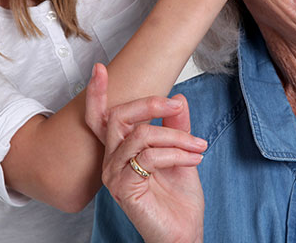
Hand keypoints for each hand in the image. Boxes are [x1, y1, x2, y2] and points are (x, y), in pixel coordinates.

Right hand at [88, 65, 205, 242]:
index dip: (97, 93)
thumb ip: (176, 126)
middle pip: (119, 117)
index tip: (99, 68)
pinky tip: (194, 158)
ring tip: (199, 146)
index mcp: (121, 149)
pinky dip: (177, 153)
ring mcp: (114, 175)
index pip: (101, 118)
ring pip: (140, 135)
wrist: (184, 232)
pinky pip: (149, 157)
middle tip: (174, 106)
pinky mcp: (123, 188)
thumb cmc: (177, 198)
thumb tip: (177, 98)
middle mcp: (111, 160)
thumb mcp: (181, 152)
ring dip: (176, 136)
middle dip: (150, 105)